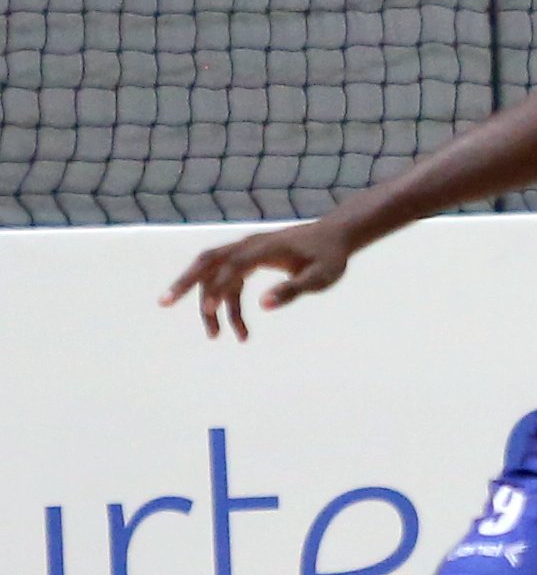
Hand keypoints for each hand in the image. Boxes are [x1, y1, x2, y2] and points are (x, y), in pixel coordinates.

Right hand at [161, 217, 356, 340]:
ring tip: (215, 336)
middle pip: (207, 262)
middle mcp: (248, 246)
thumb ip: (292, 290)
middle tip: (163, 302)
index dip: (219, 286)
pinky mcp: (248, 261)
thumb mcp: (320, 277)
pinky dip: (228, 305)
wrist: (334, 238)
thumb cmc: (329, 257)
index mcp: (264, 248)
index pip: (233, 265)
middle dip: (185, 282)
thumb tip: (264, 305)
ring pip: (214, 275)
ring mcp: (246, 253)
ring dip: (210, 304)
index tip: (209, 311)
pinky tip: (239, 331)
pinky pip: (229, 283)